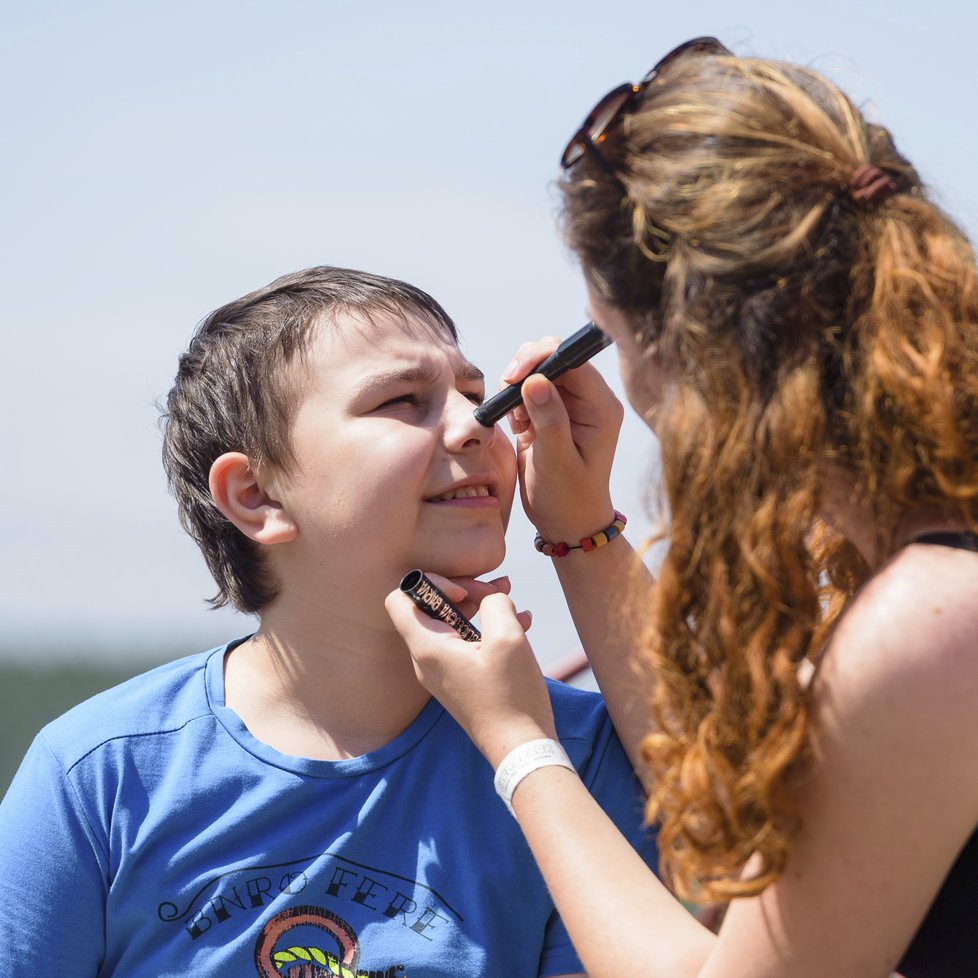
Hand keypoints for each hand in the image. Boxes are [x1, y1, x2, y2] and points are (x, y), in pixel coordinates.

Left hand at [386, 576, 555, 767]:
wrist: (521, 748)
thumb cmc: (512, 696)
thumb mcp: (509, 637)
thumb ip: (495, 603)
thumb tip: (491, 598)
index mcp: (427, 648)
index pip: (399, 599)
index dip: (429, 583)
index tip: (463, 592)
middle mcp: (426, 661)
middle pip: (428, 608)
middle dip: (464, 591)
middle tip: (496, 590)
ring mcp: (441, 673)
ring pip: (450, 623)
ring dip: (480, 606)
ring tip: (511, 598)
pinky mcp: (459, 681)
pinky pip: (464, 643)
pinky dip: (486, 627)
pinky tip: (521, 622)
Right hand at [502, 338, 623, 541]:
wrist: (566, 522)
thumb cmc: (568, 498)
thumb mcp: (557, 461)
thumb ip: (549, 420)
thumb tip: (535, 381)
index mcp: (601, 407)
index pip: (573, 361)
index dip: (541, 359)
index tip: (513, 378)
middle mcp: (588, 399)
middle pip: (553, 357)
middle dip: (525, 371)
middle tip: (511, 402)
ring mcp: (569, 404)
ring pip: (536, 369)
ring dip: (517, 388)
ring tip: (519, 424)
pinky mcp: (549, 412)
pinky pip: (527, 388)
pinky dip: (515, 401)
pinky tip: (520, 429)